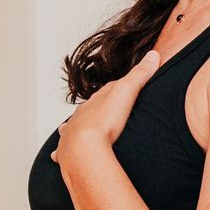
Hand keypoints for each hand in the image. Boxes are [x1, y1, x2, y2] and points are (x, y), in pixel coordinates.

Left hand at [56, 53, 159, 168]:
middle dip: (94, 108)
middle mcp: (79, 117)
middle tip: (102, 108)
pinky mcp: (66, 153)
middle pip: (87, 109)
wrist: (83, 150)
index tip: (123, 88)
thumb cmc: (104, 122)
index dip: (115, 90)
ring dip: (75, 127)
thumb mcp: (126, 93)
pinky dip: (59, 152)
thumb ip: (139, 75)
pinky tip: (56, 154)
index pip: (105, 92)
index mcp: (94, 102)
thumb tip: (153, 54)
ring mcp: (71, 134)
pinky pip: (60, 151)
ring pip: (70, 127)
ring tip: (77, 129)